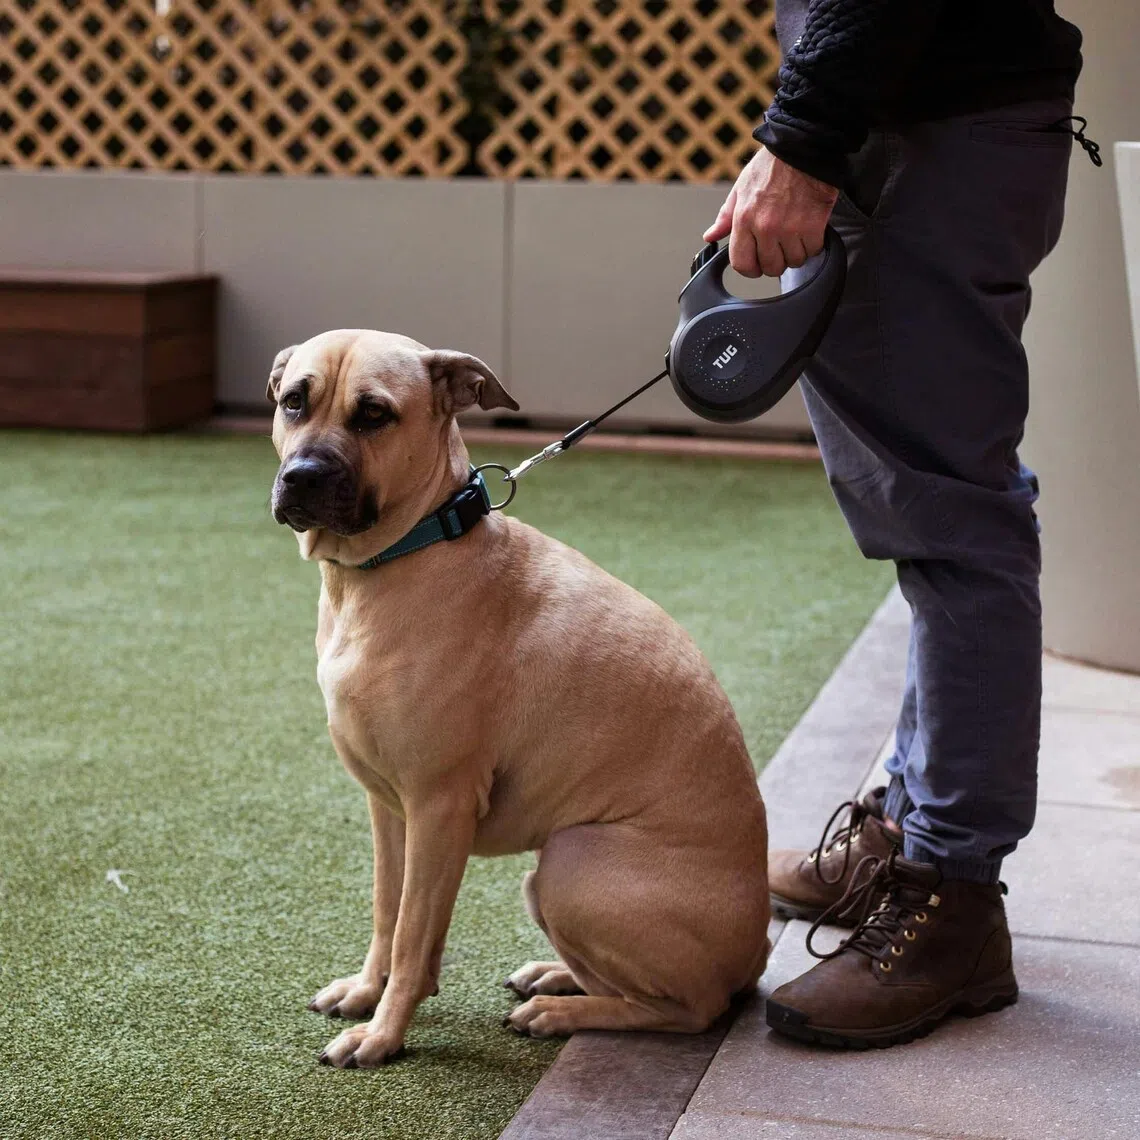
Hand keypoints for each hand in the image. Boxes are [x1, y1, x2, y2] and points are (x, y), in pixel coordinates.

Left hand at [704, 149, 838, 277]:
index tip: (757, 264)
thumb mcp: (741, 189)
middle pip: (770, 268)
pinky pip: (812, 251)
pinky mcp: (813, 226)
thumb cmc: (772, 166)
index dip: (750, 268)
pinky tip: (809, 230)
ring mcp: (789, 228)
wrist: (802, 147)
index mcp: (744, 220)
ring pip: (793, 262)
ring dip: (795, 252)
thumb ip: (726, 217)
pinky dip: (813, 244)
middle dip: (775, 260)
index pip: (742, 264)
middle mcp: (765, 227)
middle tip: (779, 245)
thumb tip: (711, 236)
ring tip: (795, 234)